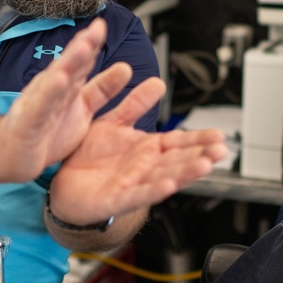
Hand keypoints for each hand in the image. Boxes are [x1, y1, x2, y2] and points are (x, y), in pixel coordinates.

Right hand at [0, 19, 131, 183]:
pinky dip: (49, 93)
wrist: (9, 155)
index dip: (92, 42)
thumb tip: (126, 68)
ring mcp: (39, 103)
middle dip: (83, 45)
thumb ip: (103, 89)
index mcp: (67, 86)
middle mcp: (52, 89)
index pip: (82, 61)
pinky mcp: (28, 122)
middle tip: (97, 28)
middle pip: (69, 64)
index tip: (102, 24)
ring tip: (83, 47)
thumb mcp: (82, 109)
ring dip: (69, 62)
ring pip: (56, 79)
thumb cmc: (45, 131)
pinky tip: (58, 80)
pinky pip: (40, 106)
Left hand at [48, 75, 227, 224]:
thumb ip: (135, 104)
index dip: (199, 139)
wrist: (61, 181)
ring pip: (164, 178)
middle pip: (177, 161)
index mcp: (146, 149)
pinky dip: (154, 191)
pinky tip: (170, 185)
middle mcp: (144, 167)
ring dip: (185, 173)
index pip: (178, 142)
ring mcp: (132, 184)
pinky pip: (137, 194)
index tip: (220, 135)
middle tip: (221, 151)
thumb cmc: (88, 155)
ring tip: (205, 166)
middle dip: (200, 156)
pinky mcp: (115, 199)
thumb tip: (158, 82)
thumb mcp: (113, 122)